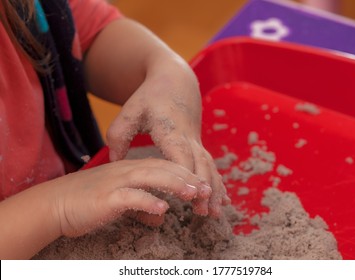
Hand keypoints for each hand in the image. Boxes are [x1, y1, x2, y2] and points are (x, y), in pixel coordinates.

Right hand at [51, 158, 210, 236]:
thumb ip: (142, 208)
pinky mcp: (107, 197)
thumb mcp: (121, 203)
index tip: (202, 184)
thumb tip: (160, 217)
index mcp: (131, 169)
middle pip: (162, 168)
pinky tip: (162, 209)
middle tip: (206, 189)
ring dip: (174, 184)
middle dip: (186, 177)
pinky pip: (131, 197)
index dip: (184, 173)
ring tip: (193, 193)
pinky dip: (147, 201)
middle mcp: (126, 171)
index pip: (163, 166)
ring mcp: (117, 182)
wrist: (57, 204)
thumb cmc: (89, 202)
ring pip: (150, 177)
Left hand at [106, 59, 229, 217]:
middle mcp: (188, 138)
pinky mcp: (198, 144)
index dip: (186, 176)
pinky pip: (211, 165)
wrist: (175, 80)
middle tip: (203, 213)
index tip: (188, 197)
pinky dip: (217, 182)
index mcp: (171, 130)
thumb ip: (119, 135)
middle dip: (203, 189)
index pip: (182, 156)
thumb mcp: (130, 111)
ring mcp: (196, 141)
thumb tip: (115, 161)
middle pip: (200, 166)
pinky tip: (222, 199)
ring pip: (209, 167)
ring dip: (214, 189)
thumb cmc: (150, 96)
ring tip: (214, 213)